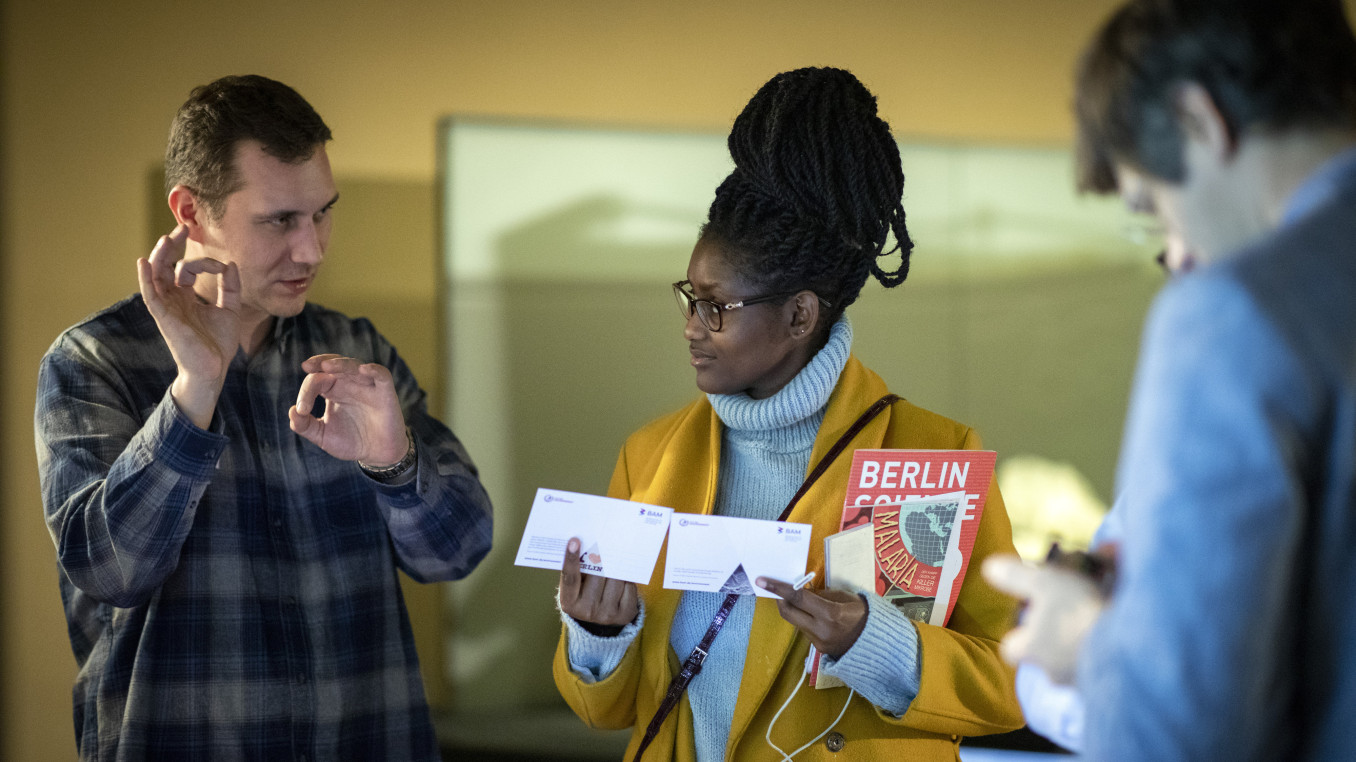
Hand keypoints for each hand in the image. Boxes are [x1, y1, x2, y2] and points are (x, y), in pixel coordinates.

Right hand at [137, 224, 240, 426]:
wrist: (213, 370)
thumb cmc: (218, 344)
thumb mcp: (230, 310)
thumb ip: (231, 288)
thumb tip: (231, 264)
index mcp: (186, 298)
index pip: (188, 270)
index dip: (205, 262)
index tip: (224, 266)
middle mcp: (173, 300)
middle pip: (165, 267)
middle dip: (173, 247)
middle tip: (183, 228)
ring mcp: (167, 308)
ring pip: (156, 276)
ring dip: (160, 256)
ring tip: (167, 238)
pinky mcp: (164, 317)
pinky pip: (150, 295)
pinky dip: (146, 278)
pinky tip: (144, 262)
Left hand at [288, 354, 407, 462]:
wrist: (376, 454)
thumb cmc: (351, 442)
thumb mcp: (322, 436)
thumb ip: (304, 426)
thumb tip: (291, 411)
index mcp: (332, 390)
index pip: (316, 380)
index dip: (305, 392)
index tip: (302, 410)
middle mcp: (349, 384)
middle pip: (333, 365)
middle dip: (319, 363)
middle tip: (307, 366)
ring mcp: (367, 386)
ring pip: (354, 365)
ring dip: (341, 364)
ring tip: (326, 366)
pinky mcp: (385, 393)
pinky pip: (382, 375)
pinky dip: (374, 369)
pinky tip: (363, 369)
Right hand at [558, 537, 637, 628]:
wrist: (602, 620)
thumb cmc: (586, 593)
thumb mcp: (576, 586)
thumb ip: (578, 570)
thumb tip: (589, 543)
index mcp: (569, 603)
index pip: (570, 578)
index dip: (571, 559)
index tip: (574, 541)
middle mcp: (587, 611)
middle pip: (596, 576)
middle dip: (601, 559)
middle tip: (604, 544)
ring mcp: (607, 615)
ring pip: (615, 580)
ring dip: (616, 568)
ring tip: (614, 563)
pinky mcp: (625, 614)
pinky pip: (629, 587)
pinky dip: (627, 580)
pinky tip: (623, 578)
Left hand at [756, 576, 866, 658]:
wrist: (878, 644)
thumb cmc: (864, 614)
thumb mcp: (845, 597)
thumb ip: (821, 595)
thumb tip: (802, 590)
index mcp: (830, 613)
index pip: (798, 597)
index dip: (778, 588)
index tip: (762, 581)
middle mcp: (820, 630)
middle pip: (788, 612)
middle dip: (780, 599)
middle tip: (777, 589)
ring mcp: (818, 642)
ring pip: (796, 622)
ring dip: (795, 610)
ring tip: (804, 601)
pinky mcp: (819, 649)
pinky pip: (805, 630)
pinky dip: (805, 619)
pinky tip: (814, 615)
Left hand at [982, 554, 1107, 683]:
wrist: (1130, 649)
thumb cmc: (1077, 615)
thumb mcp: (1043, 583)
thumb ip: (1014, 576)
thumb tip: (988, 567)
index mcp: (1029, 650)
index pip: (1011, 648)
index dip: (1018, 633)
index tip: (1031, 614)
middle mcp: (1051, 673)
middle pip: (1044, 655)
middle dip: (1053, 636)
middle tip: (1066, 612)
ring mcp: (1080, 682)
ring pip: (1073, 661)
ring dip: (1081, 641)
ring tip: (1094, 615)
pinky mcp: (1108, 684)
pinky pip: (1100, 666)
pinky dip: (1104, 650)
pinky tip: (1115, 628)